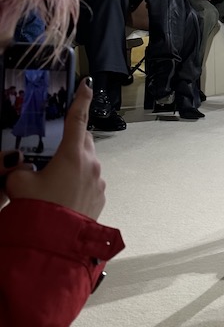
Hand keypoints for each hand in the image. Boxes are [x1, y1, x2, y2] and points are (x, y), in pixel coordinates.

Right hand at [2, 81, 105, 218]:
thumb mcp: (19, 184)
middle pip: (84, 140)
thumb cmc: (39, 209)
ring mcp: (99, 181)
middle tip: (54, 150)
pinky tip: (64, 194)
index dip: (81, 99)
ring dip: (75, 163)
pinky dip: (80, 180)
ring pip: (88, 161)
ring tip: (55, 180)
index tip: (87, 84)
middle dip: (72, 139)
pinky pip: (91, 180)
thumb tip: (23, 168)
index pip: (77, 119)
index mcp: (72, 154)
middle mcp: (90, 164)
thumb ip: (19, 169)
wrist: (57, 242)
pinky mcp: (101, 196)